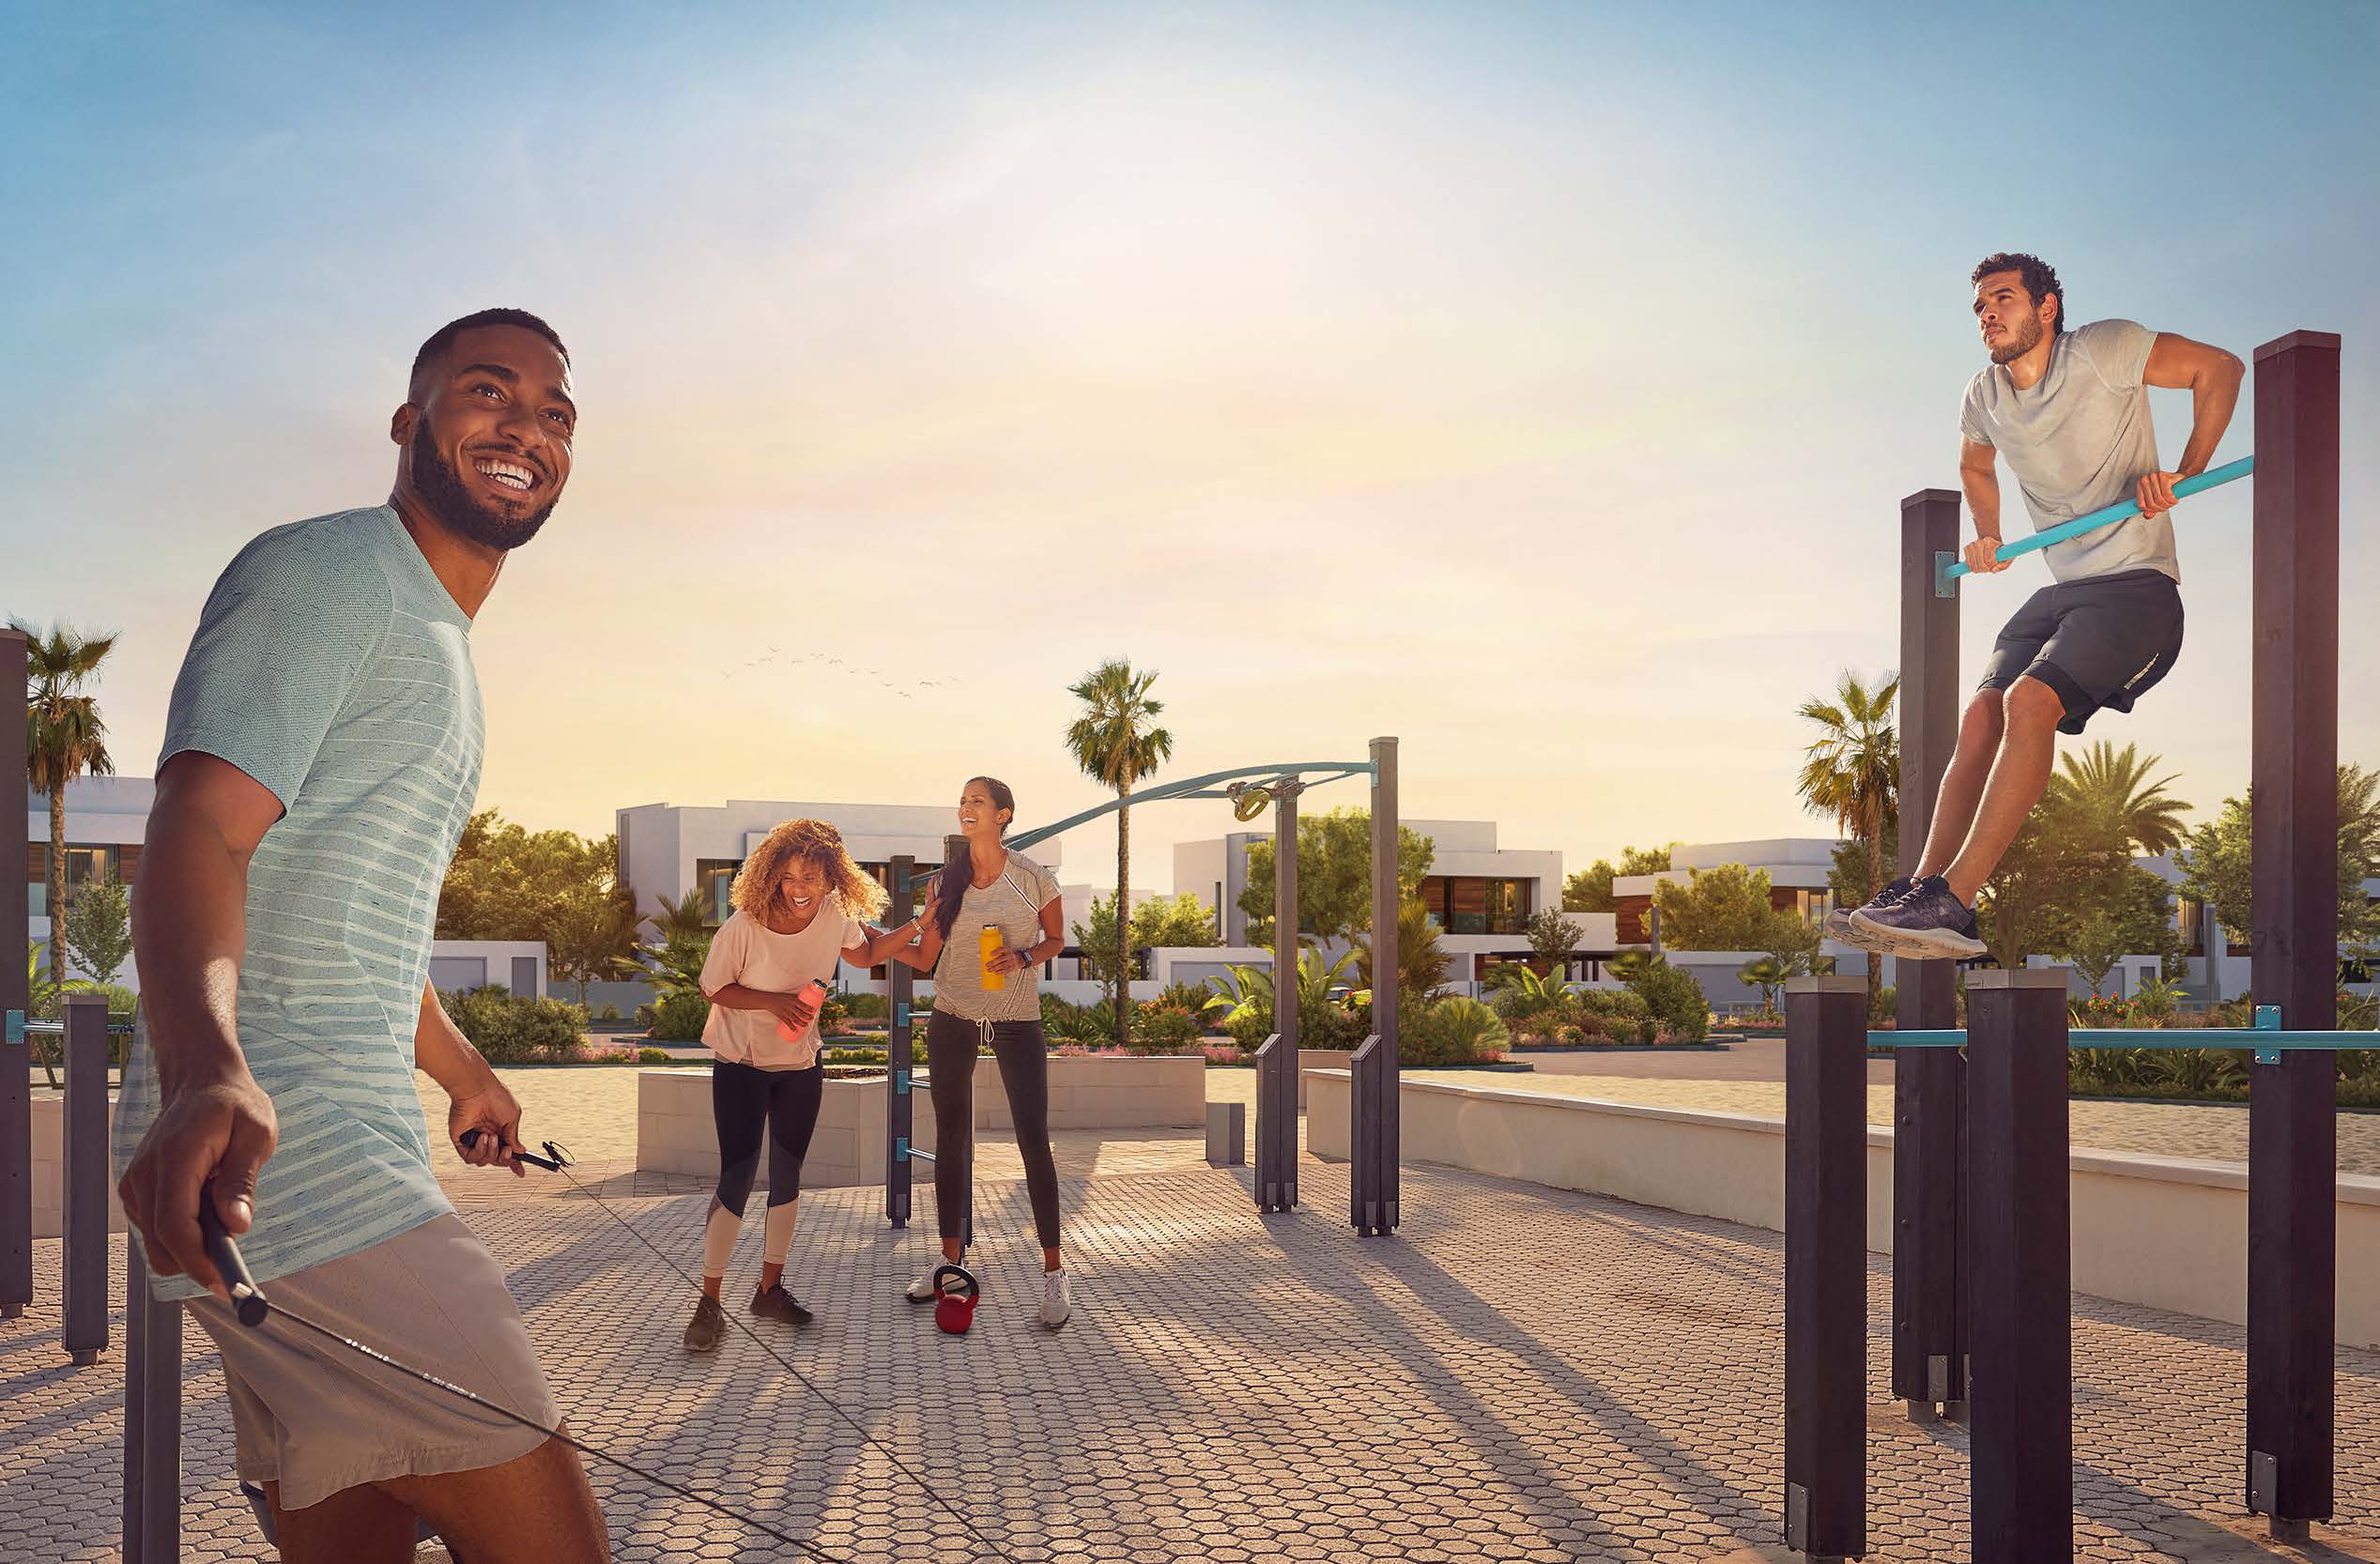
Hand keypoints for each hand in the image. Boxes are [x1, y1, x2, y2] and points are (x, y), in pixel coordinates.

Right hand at [117, 1070, 278, 1300]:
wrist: (201, 1082)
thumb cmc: (234, 1105)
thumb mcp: (256, 1134)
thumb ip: (242, 1180)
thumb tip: (236, 1226)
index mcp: (176, 1157)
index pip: (174, 1224)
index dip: (198, 1262)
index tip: (226, 1284)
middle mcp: (145, 1174)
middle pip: (161, 1244)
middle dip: (197, 1263)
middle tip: (236, 1263)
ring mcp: (136, 1184)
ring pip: (157, 1243)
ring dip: (192, 1246)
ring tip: (223, 1211)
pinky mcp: (137, 1191)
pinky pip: (156, 1230)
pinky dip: (182, 1234)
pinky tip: (205, 1207)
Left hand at [448, 1078, 528, 1178]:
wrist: (477, 1090)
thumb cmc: (497, 1099)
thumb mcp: (512, 1118)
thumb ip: (513, 1136)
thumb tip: (520, 1151)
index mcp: (500, 1132)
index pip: (507, 1152)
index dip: (514, 1163)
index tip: (521, 1172)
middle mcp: (487, 1138)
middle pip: (496, 1160)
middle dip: (503, 1159)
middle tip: (506, 1149)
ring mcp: (473, 1140)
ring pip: (484, 1161)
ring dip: (490, 1153)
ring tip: (490, 1136)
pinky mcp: (460, 1141)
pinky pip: (469, 1158)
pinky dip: (477, 1152)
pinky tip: (481, 1138)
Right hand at [768, 990, 820, 1033]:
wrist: (769, 1000)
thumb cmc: (779, 997)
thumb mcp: (789, 996)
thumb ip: (796, 999)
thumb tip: (805, 1001)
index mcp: (793, 1000)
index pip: (803, 1005)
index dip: (809, 1008)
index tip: (813, 1010)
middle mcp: (790, 1007)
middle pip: (800, 1013)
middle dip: (807, 1017)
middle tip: (811, 1018)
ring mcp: (786, 1012)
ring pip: (795, 1019)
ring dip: (802, 1023)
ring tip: (806, 1025)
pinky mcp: (782, 1016)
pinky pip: (788, 1023)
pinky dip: (792, 1027)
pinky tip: (795, 1030)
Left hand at [990, 947, 1032, 975]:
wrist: (1020, 959)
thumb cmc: (1009, 955)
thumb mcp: (1006, 951)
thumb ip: (998, 953)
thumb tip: (986, 956)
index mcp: (1008, 950)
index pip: (1002, 949)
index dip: (996, 951)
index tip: (991, 954)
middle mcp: (1010, 956)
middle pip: (1001, 959)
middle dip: (993, 962)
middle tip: (987, 965)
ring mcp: (1011, 962)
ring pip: (1002, 966)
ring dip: (994, 968)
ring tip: (988, 970)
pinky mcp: (1012, 968)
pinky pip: (1005, 970)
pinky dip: (1000, 972)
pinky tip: (995, 972)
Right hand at [1963, 535, 2009, 573]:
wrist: (1990, 542)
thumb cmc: (1999, 550)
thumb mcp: (2006, 556)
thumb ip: (2004, 565)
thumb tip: (1994, 570)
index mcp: (1990, 542)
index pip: (1989, 560)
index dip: (1992, 567)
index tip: (1993, 567)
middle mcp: (1980, 542)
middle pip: (1981, 563)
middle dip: (1985, 569)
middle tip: (1987, 570)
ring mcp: (1972, 544)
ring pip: (1973, 563)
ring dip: (1978, 569)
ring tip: (1982, 569)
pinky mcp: (1967, 548)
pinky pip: (1968, 562)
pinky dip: (1971, 567)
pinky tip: (1976, 567)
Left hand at [2134, 469, 2181, 517]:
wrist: (2179, 478)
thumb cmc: (2167, 488)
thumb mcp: (2156, 498)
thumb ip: (2150, 507)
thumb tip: (2147, 515)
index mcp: (2140, 485)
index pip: (2141, 504)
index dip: (2150, 510)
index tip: (2157, 510)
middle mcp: (2145, 480)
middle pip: (2151, 503)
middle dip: (2161, 508)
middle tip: (2166, 507)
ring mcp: (2154, 477)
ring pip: (2159, 499)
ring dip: (2167, 505)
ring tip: (2171, 503)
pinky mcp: (2164, 477)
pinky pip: (2167, 494)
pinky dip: (2172, 500)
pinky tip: (2175, 500)